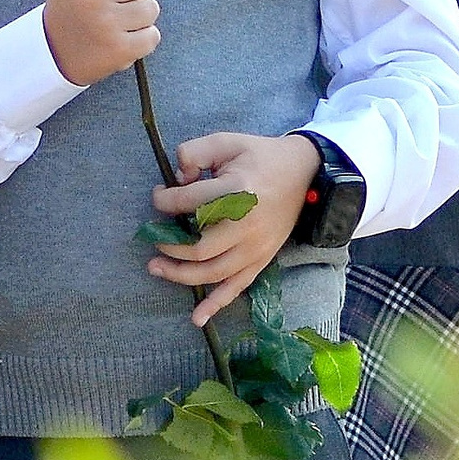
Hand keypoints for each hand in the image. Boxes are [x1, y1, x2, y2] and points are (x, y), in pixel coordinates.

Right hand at [43, 0, 159, 84]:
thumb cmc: (72, 6)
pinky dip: (142, 39)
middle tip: (115, 3)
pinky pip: (152, 35)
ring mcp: (106, 24)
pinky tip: (122, 40)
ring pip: (151, 8)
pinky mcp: (119, 50)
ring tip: (117, 23)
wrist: (53, 53)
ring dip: (140, 16)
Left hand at [146, 131, 319, 325]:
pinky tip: (197, 319)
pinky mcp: (262, 259)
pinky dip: (217, 304)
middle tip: (153, 240)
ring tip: (156, 269)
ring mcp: (257, 247)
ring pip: (214, 272)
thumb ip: (195, 152)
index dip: (165, 201)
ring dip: (182, 275)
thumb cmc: (261, 155)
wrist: (305, 173)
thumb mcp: (227, 140)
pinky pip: (237, 287)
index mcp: (238, 190)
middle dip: (170, 247)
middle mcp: (248, 224)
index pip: (190, 203)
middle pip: (200, 247)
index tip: (159, 196)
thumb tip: (178, 176)